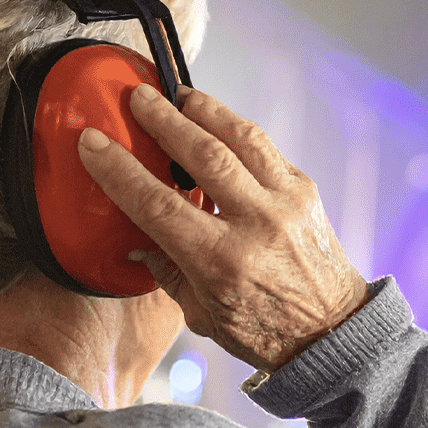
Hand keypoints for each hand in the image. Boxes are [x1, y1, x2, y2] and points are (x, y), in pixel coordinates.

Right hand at [77, 84, 369, 371]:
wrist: (333, 332)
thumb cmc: (266, 330)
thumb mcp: (203, 314)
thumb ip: (166, 272)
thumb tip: (136, 238)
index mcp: (222, 262)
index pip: (157, 204)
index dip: (119, 169)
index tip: (94, 142)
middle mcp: (257, 225)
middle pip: (202, 156)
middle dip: (164, 120)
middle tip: (139, 96)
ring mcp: (286, 203)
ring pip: (242, 138)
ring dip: (206, 110)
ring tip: (179, 94)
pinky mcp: (305, 191)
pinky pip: (267, 149)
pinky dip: (237, 130)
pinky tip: (216, 122)